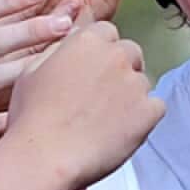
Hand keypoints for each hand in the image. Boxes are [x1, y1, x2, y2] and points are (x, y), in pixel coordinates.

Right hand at [2, 20, 164, 189]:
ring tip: (106, 119)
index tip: (94, 68)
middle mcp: (115, 56)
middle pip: (131, 53)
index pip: (107, 33)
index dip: (100, 51)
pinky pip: (157, 107)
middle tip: (103, 94)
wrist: (45, 156)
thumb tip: (72, 39)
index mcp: (87, 41)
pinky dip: (145, 117)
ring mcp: (135, 84)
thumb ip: (59, 49)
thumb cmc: (32, 118)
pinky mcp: (149, 111)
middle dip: (121, 68)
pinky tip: (122, 129)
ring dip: (131, 95)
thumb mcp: (32, 71)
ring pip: (143, 82)